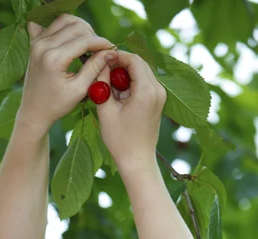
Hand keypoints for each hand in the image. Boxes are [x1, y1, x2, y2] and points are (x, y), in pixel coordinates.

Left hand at [15, 13, 116, 135]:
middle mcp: (43, 46)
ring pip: (64, 20)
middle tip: (100, 49)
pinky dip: (63, 27)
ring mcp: (37, 42)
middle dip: (92, 35)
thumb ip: (94, 68)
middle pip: (75, 26)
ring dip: (80, 28)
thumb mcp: (79, 90)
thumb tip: (110, 52)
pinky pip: (50, 25)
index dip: (101, 42)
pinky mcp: (34, 43)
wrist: (33, 112)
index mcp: (54, 59)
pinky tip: (70, 38)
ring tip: (88, 43)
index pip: (84, 40)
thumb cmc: (56, 105)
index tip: (112, 48)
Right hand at [96, 52, 166, 169]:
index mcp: (146, 91)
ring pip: (142, 72)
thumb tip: (100, 64)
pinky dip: (131, 83)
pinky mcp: (158, 101)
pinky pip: (144, 83)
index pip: (134, 60)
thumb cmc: (120, 140)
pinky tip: (119, 96)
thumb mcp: (106, 110)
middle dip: (121, 64)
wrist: (137, 160)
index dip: (117, 55)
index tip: (103, 58)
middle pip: (140, 63)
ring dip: (126, 74)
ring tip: (110, 87)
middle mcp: (158, 90)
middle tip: (104, 71)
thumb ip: (103, 83)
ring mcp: (160, 95)